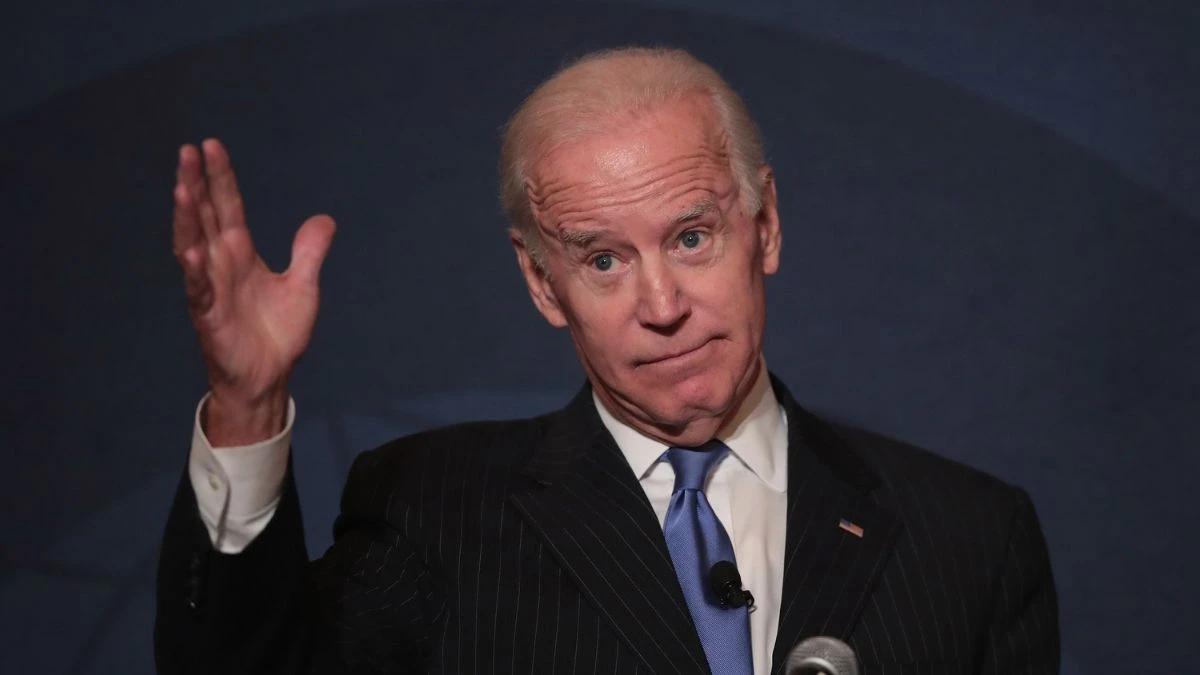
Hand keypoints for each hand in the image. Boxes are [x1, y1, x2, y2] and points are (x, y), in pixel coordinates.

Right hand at [173, 139, 335, 444]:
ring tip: (181, 189)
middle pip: (204, 217)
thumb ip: (309, 252)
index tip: (211, 145)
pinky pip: (199, 291)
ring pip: (193, 246)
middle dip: (195, 185)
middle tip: (187, 150)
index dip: (220, 177)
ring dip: (186, 219)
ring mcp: (211, 288)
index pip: (227, 206)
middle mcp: (220, 264)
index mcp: (240, 253)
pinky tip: (191, 251)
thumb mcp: (304, 286)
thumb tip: (324, 218)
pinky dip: (195, 271)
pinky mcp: (209, 317)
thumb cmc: (277, 333)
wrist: (269, 377)